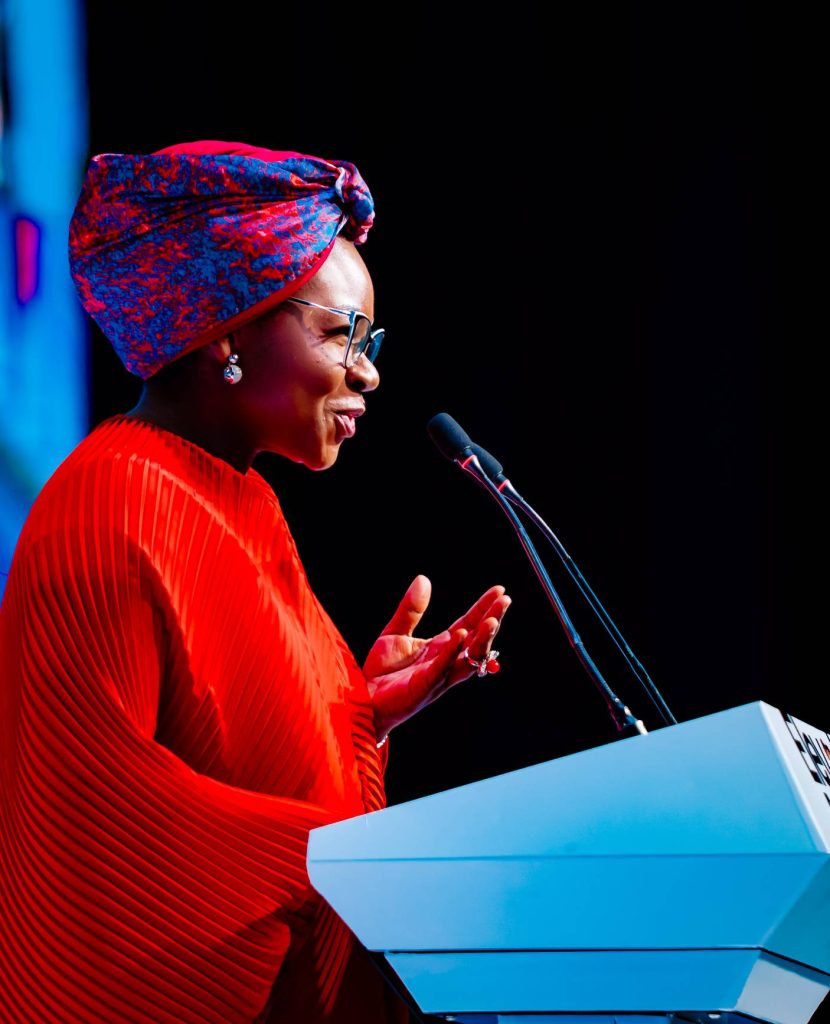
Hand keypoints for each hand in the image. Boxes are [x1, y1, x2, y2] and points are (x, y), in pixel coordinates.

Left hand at [363, 575, 510, 742]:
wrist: (363, 699)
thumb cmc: (382, 670)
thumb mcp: (395, 632)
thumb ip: (411, 609)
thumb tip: (424, 579)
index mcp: (441, 647)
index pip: (469, 624)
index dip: (484, 608)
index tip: (500, 591)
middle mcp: (446, 662)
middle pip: (476, 641)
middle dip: (492, 621)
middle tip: (505, 601)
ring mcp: (438, 676)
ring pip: (469, 658)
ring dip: (482, 639)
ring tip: (492, 620)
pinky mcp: (424, 687)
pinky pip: (442, 668)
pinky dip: (452, 652)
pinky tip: (460, 635)